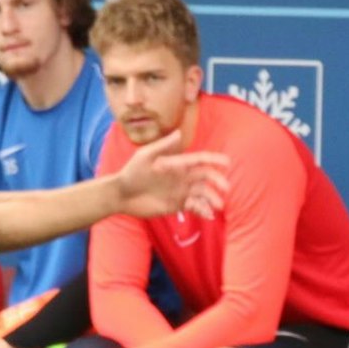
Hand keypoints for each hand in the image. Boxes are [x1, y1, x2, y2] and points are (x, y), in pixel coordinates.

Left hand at [115, 131, 229, 218]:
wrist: (122, 195)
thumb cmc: (132, 172)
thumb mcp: (145, 156)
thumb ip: (163, 146)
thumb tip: (179, 133)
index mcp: (178, 163)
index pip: (200, 160)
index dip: (214, 160)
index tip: (227, 162)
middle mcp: (183, 177)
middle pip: (206, 177)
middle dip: (218, 182)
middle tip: (225, 189)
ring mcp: (181, 191)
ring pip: (203, 194)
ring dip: (212, 199)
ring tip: (216, 207)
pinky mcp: (178, 205)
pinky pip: (195, 207)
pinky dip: (203, 210)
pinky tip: (207, 215)